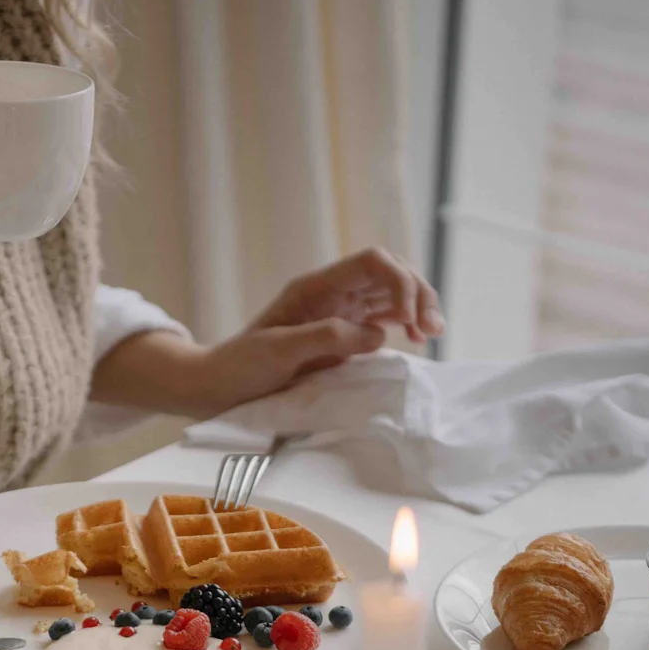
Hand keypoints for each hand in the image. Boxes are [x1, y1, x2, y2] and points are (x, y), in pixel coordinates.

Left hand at [91, 248, 443, 417]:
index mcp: (315, 288)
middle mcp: (331, 295)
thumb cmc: (240, 368)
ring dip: (417, 308)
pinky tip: (415, 340)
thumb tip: (376, 333)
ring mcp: (338, 314)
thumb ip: (326, 337)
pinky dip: (405, 324)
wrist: (217, 387)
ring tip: (431, 335)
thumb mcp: (278, 352)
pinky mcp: (342, 338)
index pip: (371, 262)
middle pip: (390, 274)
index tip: (409, 316)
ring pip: (391, 295)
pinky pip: (383, 320)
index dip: (399, 280)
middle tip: (430, 331)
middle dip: (418, 293)